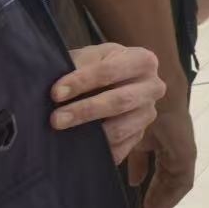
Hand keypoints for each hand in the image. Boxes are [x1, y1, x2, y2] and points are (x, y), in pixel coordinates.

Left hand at [53, 43, 164, 163]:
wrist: (109, 82)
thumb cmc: (96, 66)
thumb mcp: (88, 57)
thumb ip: (77, 66)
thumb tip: (59, 88)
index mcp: (142, 61)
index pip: (110, 71)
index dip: (81, 82)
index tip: (55, 93)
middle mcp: (153, 87)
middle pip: (120, 101)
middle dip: (85, 110)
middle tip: (56, 119)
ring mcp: (148, 114)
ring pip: (120, 128)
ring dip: (90, 133)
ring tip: (63, 133)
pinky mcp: (140, 136)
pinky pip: (120, 148)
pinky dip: (98, 150)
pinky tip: (79, 148)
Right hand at [127, 104, 197, 207]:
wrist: (148, 97)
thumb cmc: (139, 114)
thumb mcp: (134, 143)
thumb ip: (137, 163)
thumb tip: (134, 182)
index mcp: (165, 150)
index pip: (160, 178)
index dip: (152, 194)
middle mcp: (177, 154)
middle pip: (169, 185)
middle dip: (157, 203)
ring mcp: (183, 155)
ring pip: (176, 187)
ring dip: (162, 203)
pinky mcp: (185, 156)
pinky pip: (181, 183)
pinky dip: (169, 197)